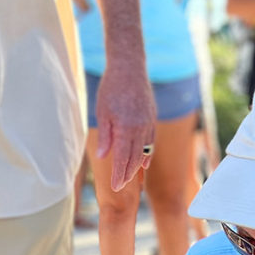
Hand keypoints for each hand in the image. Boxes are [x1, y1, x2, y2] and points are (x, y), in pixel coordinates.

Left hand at [94, 62, 156, 190]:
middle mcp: (140, 129)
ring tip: (131, 178)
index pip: (123, 159)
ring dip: (137, 166)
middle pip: (135, 159)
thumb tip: (103, 156)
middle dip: (128, 174)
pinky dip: (147, 153)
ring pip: (144, 151)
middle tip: (121, 186)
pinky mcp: (152, 118)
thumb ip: (105, 136)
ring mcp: (148, 123)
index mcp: (126, 128)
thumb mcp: (102, 112)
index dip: (119, 175)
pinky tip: (143, 162)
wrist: (129, 67)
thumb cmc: (111, 88)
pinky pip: (150, 141)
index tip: (116, 187)